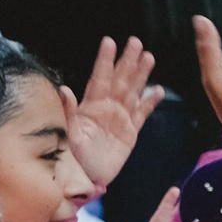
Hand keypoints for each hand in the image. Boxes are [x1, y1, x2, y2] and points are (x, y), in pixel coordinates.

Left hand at [60, 37, 163, 188]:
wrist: (84, 179)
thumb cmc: (70, 158)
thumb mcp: (66, 134)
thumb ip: (67, 111)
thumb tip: (64, 89)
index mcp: (90, 106)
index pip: (100, 77)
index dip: (105, 60)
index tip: (110, 42)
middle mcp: (106, 109)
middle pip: (120, 80)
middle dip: (128, 61)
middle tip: (136, 42)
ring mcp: (119, 119)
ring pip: (133, 92)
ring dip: (141, 75)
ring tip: (149, 57)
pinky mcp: (130, 133)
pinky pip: (142, 114)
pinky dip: (150, 102)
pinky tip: (158, 90)